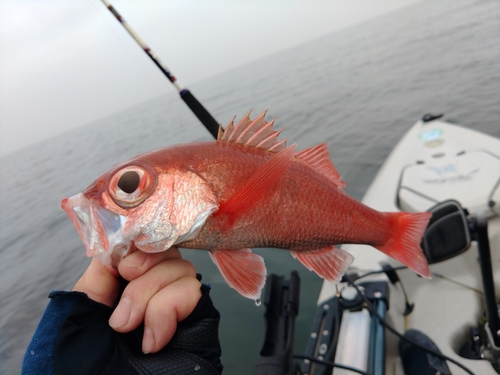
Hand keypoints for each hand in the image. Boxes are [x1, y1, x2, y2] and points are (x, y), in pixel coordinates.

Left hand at [72, 246, 201, 353]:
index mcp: (121, 285)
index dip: (135, 246)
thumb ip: (99, 271)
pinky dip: (168, 312)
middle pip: (163, 251)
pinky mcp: (198, 321)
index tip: (122, 268)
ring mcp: (176, 306)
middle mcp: (152, 291)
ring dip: (151, 298)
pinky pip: (192, 292)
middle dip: (141, 277)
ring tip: (133, 333)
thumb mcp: (77, 311)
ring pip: (179, 268)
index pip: (141, 244)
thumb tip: (122, 244)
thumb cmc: (82, 369)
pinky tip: (153, 342)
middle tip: (120, 316)